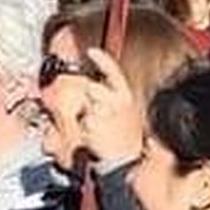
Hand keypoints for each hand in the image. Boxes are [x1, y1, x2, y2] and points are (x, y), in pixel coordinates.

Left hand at [78, 48, 144, 166]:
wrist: (125, 157)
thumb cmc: (125, 134)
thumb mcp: (125, 110)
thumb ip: (112, 96)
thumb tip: (96, 85)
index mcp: (125, 95)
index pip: (113, 71)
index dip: (102, 59)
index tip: (91, 51)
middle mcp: (115, 101)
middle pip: (92, 89)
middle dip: (91, 99)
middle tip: (100, 113)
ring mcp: (103, 113)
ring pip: (86, 107)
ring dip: (89, 116)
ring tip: (100, 127)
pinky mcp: (91, 125)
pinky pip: (83, 122)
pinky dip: (86, 128)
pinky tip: (96, 135)